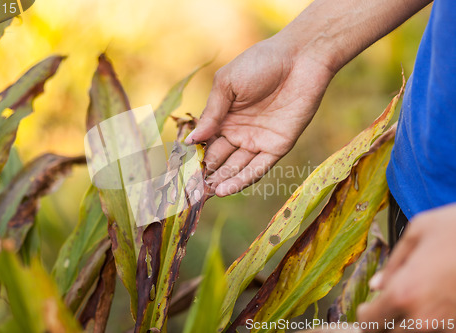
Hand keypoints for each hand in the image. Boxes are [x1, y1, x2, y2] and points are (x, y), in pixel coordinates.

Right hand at [186, 36, 333, 196]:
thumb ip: (211, 113)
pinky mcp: (277, 146)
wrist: (300, 58)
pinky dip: (242, 179)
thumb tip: (191, 141)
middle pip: (219, 159)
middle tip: (191, 191)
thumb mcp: (227, 84)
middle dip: (205, 174)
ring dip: (221, 181)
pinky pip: (258, 167)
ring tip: (206, 194)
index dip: (194, 158)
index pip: (205, 143)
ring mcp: (258, 140)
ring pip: (236, 167)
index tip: (180, 173)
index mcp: (224, 116)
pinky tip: (226, 189)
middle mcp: (239, 131)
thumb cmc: (260, 63)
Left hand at [358, 204, 455, 331]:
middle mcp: (425, 319)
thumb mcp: (420, 231)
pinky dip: (438, 324)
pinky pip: (445, 331)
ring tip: (419, 304)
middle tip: (391, 308)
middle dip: (387, 323)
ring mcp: (451, 328)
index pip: (370, 322)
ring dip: (413, 325)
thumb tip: (377, 285)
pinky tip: (441, 307)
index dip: (366, 315)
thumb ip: (394, 263)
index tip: (369, 308)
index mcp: (404, 292)